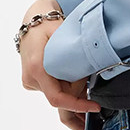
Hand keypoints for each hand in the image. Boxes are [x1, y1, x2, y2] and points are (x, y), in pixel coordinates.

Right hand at [19, 0, 101, 124]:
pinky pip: (53, 90)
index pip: (57, 98)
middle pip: (60, 98)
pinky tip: (80, 88)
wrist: (32, 21)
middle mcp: (31, 79)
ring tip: (91, 95)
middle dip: (79, 102)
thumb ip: (75, 53)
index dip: (77, 106)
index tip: (94, 107)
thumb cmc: (48, 25)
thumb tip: (92, 68)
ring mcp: (31, 82)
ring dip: (74, 95)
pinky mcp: (34, 82)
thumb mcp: (63, 35)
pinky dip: (67, 90)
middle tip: (98, 103)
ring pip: (58, 95)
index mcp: (37, 68)